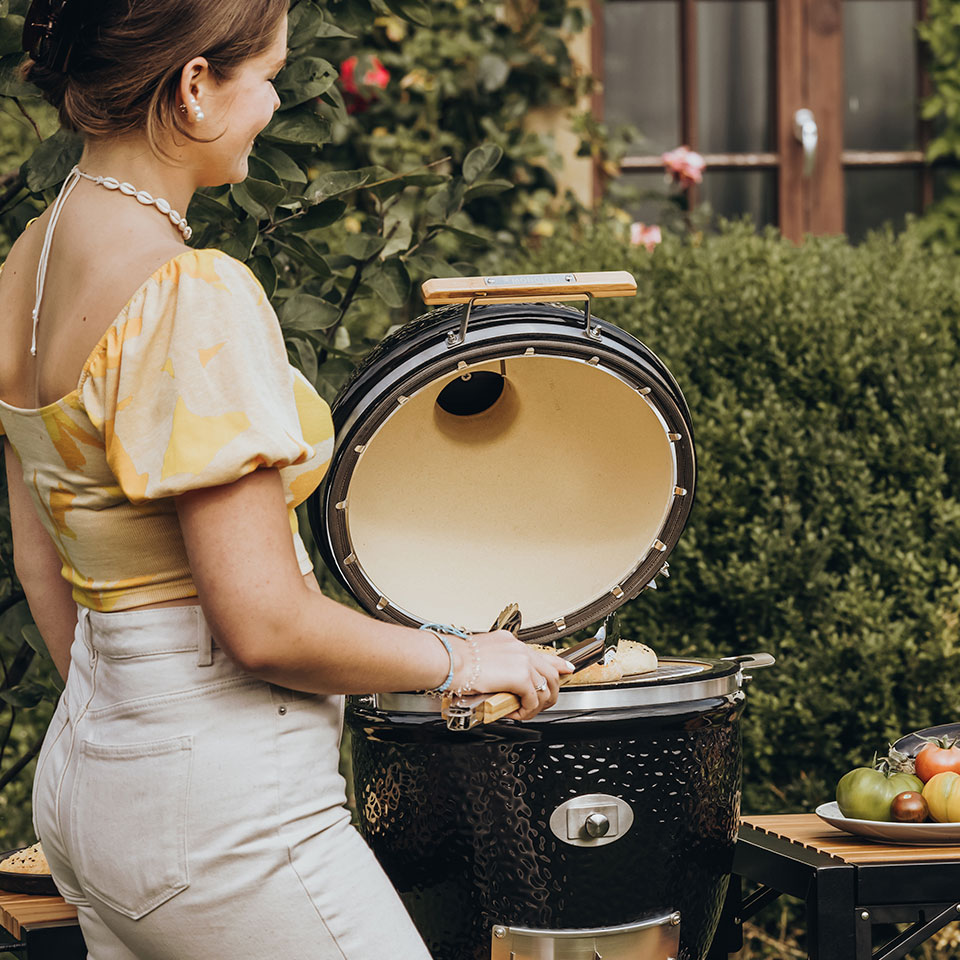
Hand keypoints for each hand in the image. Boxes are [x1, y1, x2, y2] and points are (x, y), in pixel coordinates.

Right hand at [453, 630, 574, 720]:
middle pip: (550, 672)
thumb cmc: (455, 660)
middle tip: (544, 704)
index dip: (558, 663)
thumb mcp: (480, 656)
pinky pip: (533, 699)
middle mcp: (519, 648)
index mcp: (509, 642)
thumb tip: (496, 679)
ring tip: (526, 711)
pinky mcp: (520, 676)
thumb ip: (495, 664)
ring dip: (538, 704)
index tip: (566, 668)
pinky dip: (527, 710)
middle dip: (551, 691)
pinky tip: (517, 713)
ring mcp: (522, 661)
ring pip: (545, 687)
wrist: (449, 660)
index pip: (541, 653)